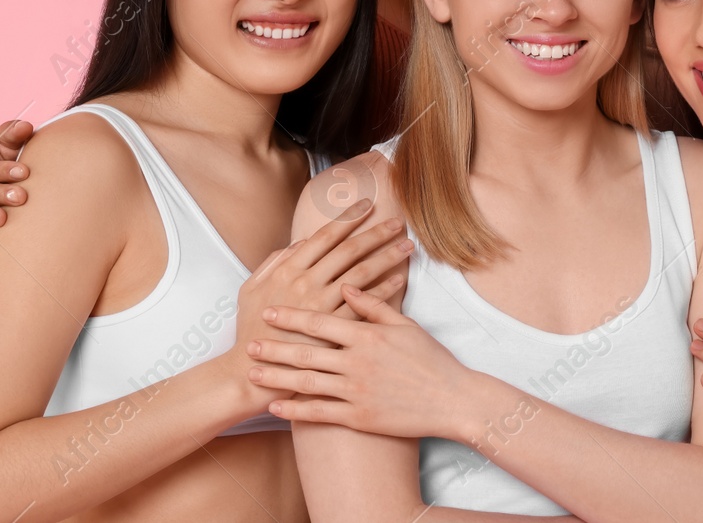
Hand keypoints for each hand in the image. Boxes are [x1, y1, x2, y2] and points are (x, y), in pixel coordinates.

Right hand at [223, 202, 413, 406]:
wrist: (252, 371)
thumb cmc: (252, 328)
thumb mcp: (251, 288)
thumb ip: (275, 261)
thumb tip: (301, 241)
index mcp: (288, 270)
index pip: (326, 236)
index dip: (349, 217)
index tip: (368, 205)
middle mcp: (307, 283)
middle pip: (350, 250)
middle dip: (377, 232)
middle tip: (399, 222)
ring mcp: (322, 307)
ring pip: (362, 274)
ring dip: (387, 257)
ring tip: (407, 246)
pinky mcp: (334, 330)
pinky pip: (365, 305)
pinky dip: (385, 290)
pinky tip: (400, 279)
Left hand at [250, 285, 473, 439]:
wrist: (452, 399)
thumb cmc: (431, 359)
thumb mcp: (405, 325)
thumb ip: (373, 305)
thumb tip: (346, 284)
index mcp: (367, 336)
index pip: (321, 322)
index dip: (292, 317)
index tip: (270, 312)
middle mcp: (357, 362)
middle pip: (306, 352)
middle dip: (274, 347)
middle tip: (249, 344)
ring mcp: (357, 392)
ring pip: (307, 384)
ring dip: (277, 378)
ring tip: (254, 374)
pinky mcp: (359, 417)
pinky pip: (320, 414)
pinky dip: (295, 410)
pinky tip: (276, 407)